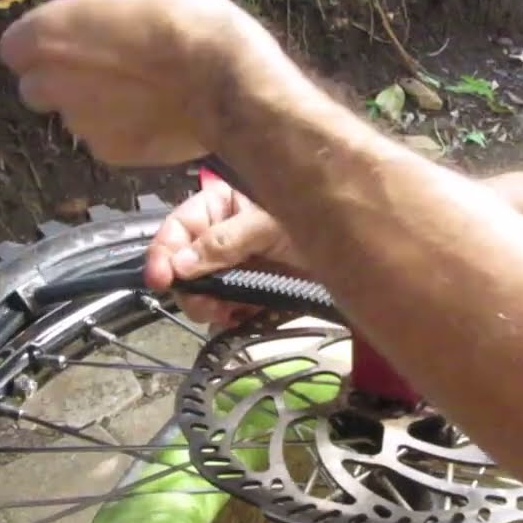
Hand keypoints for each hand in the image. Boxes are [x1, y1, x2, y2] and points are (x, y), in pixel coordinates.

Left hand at [0, 0, 291, 166]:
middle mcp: (54, 83)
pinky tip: (154, 116)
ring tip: (141, 94)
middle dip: (59, 82)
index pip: (15, 47)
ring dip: (95, 106)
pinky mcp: (109, 153)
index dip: (41, 45)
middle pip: (36, 88)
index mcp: (49, 34)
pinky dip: (122, 131)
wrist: (225, 83)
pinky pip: (105, 139)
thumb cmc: (185, 21)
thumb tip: (106, 5)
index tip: (68, 42)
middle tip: (102, 71)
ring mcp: (80, 123)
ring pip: (74, 116)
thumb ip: (105, 2)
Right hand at [144, 180, 302, 326]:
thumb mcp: (267, 224)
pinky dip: (229, 318)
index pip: (179, 228)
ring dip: (208, 305)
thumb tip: (182, 266)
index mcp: (221, 205)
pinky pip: (228, 309)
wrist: (361, 248)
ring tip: (225, 312)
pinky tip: (239, 318)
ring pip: (203, 291)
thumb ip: (224, 242)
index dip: (164, 253)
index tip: (160, 279)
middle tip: (202, 304)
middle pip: (185, 264)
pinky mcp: (254, 292)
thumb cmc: (317, 218)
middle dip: (189, 287)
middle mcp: (224, 234)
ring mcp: (238, 265)